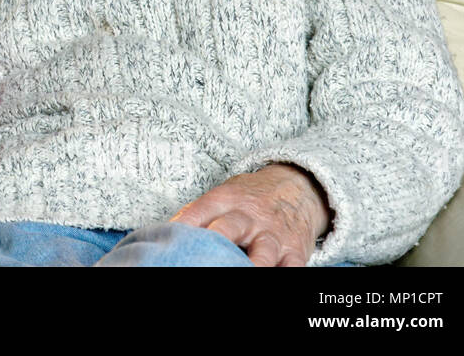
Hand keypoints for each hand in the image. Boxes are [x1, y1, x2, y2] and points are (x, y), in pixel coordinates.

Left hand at [170, 163, 330, 266]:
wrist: (298, 185)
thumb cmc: (250, 197)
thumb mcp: (224, 195)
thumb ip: (198, 214)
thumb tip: (165, 232)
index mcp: (226, 200)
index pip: (198, 212)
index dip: (182, 226)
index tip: (167, 240)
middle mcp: (249, 217)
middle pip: (227, 229)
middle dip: (213, 243)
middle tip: (199, 258)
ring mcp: (273, 235)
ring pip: (262, 253)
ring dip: (252, 265)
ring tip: (240, 270)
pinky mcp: (295, 250)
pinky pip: (292, 267)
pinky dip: (284, 274)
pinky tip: (273, 277)